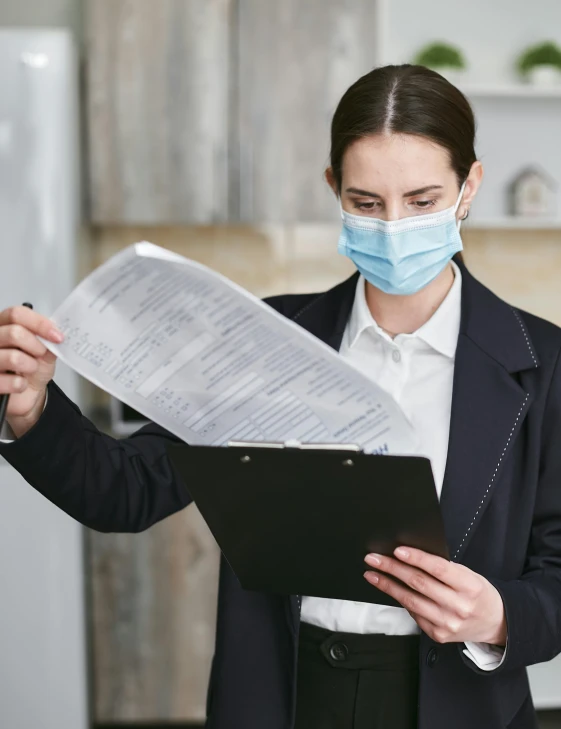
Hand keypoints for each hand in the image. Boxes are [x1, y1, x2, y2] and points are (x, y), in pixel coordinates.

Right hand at [0, 306, 63, 436]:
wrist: (27, 393)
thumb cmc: (32, 369)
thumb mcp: (45, 351)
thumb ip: (48, 340)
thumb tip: (55, 335)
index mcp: (5, 326)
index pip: (16, 314)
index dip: (39, 323)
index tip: (56, 336)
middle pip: (14, 333)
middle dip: (37, 346)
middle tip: (41, 354)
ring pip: (13, 357)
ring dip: (30, 366)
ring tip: (30, 369)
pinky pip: (10, 381)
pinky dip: (21, 384)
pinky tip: (20, 383)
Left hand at [364, 547, 506, 645]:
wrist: (495, 623)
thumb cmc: (478, 593)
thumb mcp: (469, 575)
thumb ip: (444, 569)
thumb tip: (410, 556)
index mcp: (469, 586)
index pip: (438, 569)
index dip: (416, 558)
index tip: (396, 550)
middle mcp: (458, 606)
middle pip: (419, 584)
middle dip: (392, 569)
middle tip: (373, 558)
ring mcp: (447, 623)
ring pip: (411, 601)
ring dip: (387, 585)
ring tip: (372, 574)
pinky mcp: (438, 635)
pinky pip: (414, 614)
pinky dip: (400, 600)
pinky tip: (390, 589)